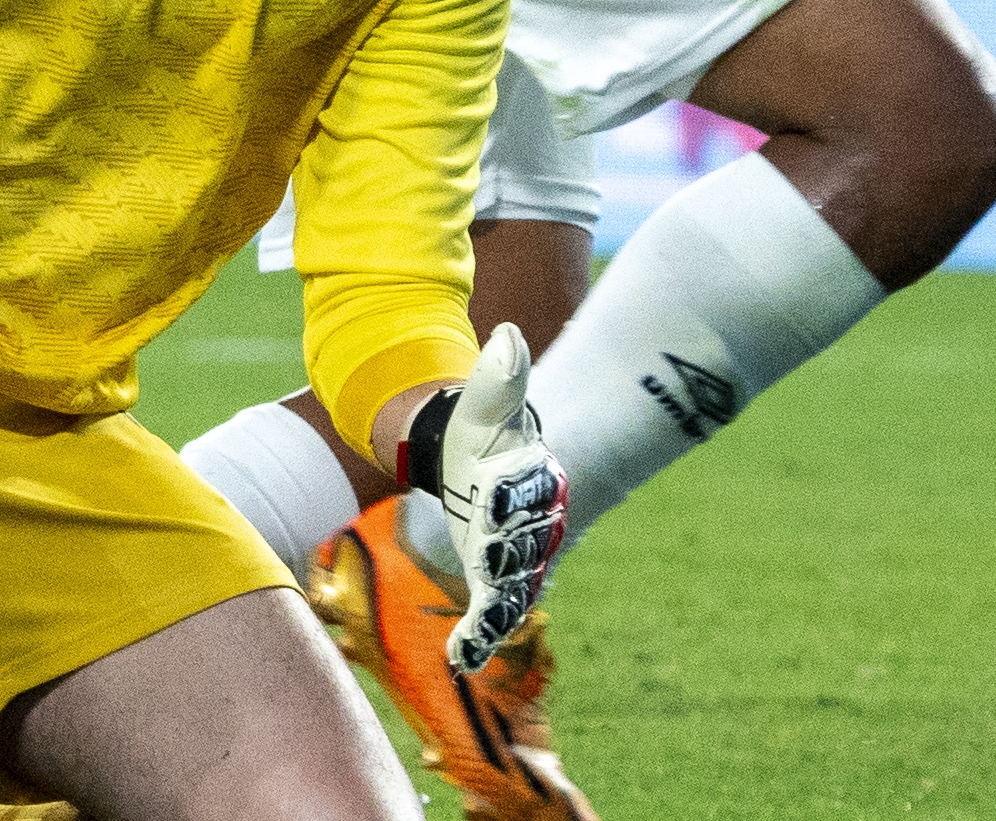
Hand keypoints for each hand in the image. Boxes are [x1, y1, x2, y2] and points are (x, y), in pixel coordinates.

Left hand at [434, 328, 567, 673]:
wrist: (477, 461)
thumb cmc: (484, 430)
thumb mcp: (487, 402)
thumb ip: (500, 376)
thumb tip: (507, 335)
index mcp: (535, 479)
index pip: (526, 493)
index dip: (510, 500)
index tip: (489, 499)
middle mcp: (536, 524)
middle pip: (523, 545)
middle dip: (504, 554)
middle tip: (484, 559)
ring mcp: (519, 557)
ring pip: (513, 587)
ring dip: (496, 610)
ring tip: (477, 634)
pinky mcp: (499, 581)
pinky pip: (494, 612)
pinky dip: (480, 637)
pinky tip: (460, 659)